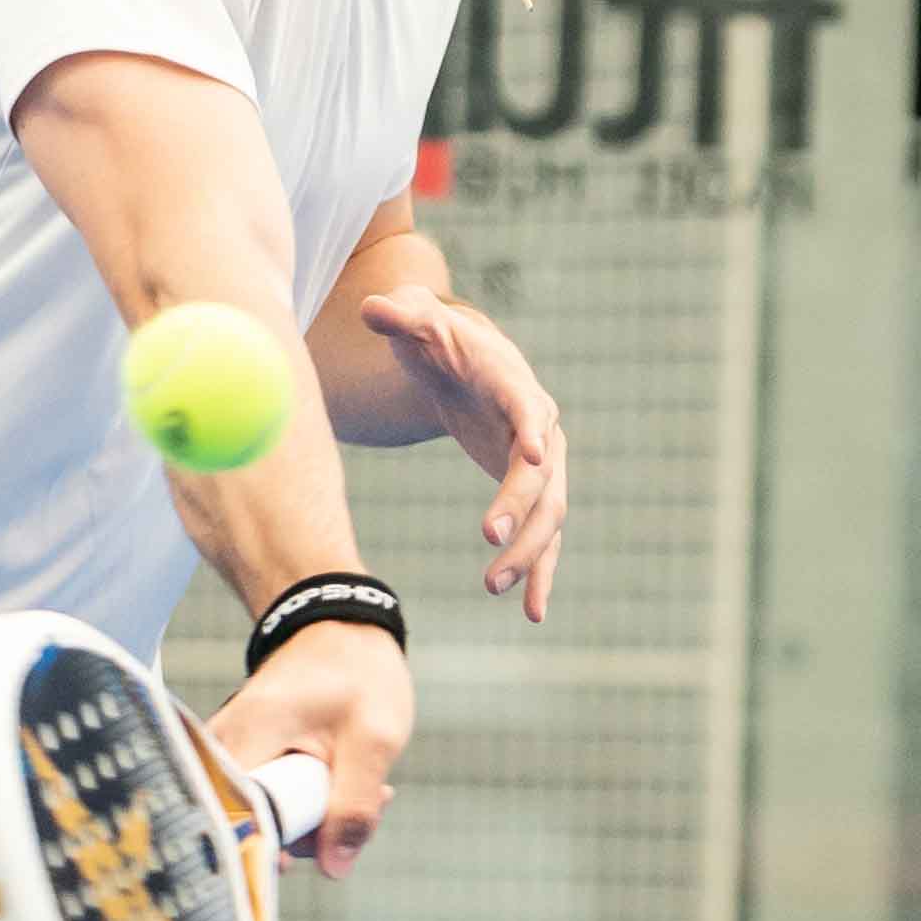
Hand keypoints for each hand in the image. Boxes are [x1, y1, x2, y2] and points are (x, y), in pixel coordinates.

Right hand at [210, 613, 410, 877]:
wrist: (340, 629)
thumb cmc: (358, 673)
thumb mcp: (374, 738)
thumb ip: (355, 805)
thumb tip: (334, 868)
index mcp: (249, 736)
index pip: (241, 818)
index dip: (281, 846)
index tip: (326, 847)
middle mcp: (221, 748)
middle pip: (250, 824)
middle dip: (310, 832)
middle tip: (367, 808)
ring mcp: (226, 756)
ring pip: (263, 817)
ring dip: (315, 817)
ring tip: (365, 788)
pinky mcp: (241, 763)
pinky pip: (267, 802)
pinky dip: (307, 802)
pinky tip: (341, 783)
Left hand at [357, 290, 566, 620]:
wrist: (461, 362)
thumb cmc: (437, 340)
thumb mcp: (417, 322)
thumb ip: (401, 316)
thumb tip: (373, 308)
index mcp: (515, 386)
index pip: (530, 409)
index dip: (532, 431)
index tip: (529, 457)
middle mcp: (540, 428)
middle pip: (543, 478)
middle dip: (521, 514)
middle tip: (489, 549)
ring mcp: (540, 465)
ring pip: (547, 518)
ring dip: (528, 555)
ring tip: (493, 588)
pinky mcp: (530, 494)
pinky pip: (541, 539)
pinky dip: (539, 573)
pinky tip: (532, 612)